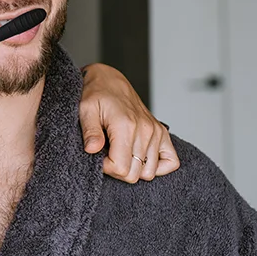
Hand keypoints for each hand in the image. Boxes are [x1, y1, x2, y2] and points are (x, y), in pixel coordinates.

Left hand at [79, 63, 179, 182]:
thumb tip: (92, 150)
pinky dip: (157, 167)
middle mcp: (146, 130)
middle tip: (106, 155)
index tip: (98, 156)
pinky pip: (171, 162)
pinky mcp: (162, 133)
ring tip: (120, 153)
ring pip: (149, 172)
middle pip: (135, 174)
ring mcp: (156, 132)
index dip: (106, 168)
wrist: (109, 80)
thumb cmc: (96, 94)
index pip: (121, 168)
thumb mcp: (86, 110)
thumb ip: (90, 131)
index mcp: (126, 126)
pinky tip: (140, 159)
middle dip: (117, 170)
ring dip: (133, 168)